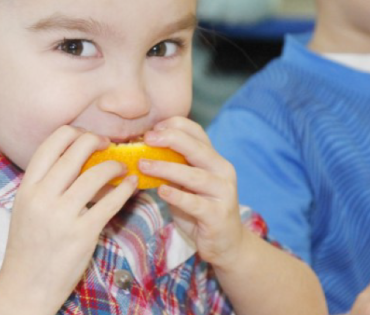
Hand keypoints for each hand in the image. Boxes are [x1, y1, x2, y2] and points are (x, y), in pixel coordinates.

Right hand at [0, 127, 137, 312]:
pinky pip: (111, 202)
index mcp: (27, 188)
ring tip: (123, 167)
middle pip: (76, 150)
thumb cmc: (29, 247)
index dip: (75, 133)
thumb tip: (74, 157)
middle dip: (98, 141)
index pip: (52, 143)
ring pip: (97, 173)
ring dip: (115, 165)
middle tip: (109, 146)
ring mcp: (62, 215)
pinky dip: (125, 189)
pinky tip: (131, 185)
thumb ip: (45, 183)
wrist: (26, 287)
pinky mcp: (83, 233)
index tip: (88, 139)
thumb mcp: (26, 208)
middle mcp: (42, 197)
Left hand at [139, 116, 245, 269]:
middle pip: (197, 148)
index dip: (175, 126)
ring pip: (194, 175)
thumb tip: (142, 151)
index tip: (151, 128)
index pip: (197, 133)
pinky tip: (162, 191)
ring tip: (144, 164)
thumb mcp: (187, 185)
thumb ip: (174, 167)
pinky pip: (195, 203)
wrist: (227, 243)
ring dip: (167, 168)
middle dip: (171, 139)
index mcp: (214, 159)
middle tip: (147, 138)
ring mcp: (223, 193)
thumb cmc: (201, 210)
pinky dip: (177, 196)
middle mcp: (222, 171)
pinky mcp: (217, 215)